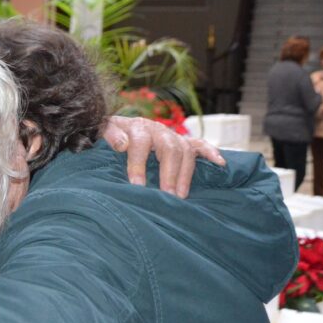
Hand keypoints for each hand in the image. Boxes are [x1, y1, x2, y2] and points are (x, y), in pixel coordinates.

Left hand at [104, 116, 224, 197]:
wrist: (118, 127)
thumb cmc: (110, 135)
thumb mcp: (102, 131)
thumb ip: (109, 135)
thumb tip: (122, 144)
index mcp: (137, 127)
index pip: (139, 144)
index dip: (138, 164)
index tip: (137, 186)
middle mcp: (158, 130)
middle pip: (169, 148)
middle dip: (169, 173)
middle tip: (167, 196)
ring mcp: (172, 135)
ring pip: (185, 150)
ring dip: (185, 173)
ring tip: (181, 195)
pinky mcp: (182, 141)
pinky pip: (200, 145)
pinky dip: (211, 152)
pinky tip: (220, 163)